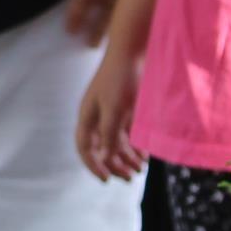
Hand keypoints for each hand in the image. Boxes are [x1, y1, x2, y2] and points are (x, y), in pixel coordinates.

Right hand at [74, 51, 146, 181]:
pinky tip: (144, 154)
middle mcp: (97, 116)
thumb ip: (109, 135)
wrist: (133, 50)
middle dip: (114, 164)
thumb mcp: (114, 109)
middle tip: (130, 178)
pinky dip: (134, 144)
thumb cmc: (120, 78)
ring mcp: (111, 111)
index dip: (93, 165)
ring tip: (141, 169)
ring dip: (127, 157)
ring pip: (116, 141)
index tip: (107, 179)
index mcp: (88, 116)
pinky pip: (127, 132)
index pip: (85, 148)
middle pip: (102, 148)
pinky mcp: (125, 107)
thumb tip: (104, 158)